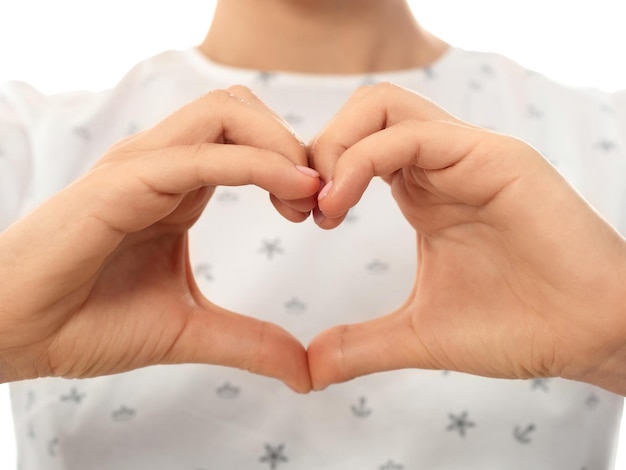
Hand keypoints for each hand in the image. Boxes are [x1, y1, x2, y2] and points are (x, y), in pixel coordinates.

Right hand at [0, 86, 318, 392]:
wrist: (16, 335)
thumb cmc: (88, 323)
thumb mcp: (189, 331)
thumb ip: (249, 342)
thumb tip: (305, 372)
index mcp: (178, 188)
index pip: (248, 139)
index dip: (295, 165)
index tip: (319, 213)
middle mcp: (163, 165)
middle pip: (243, 109)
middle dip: (293, 145)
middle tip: (317, 202)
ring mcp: (141, 167)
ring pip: (226, 113)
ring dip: (280, 145)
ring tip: (304, 197)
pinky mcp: (123, 182)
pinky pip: (201, 154)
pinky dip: (256, 164)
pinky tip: (290, 192)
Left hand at [307, 83, 625, 394]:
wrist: (590, 337)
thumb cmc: (516, 327)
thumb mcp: (418, 335)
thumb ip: (361, 345)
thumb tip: (308, 370)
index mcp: (424, 190)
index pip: (355, 145)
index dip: (314, 172)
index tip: (299, 219)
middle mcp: (442, 163)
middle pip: (363, 111)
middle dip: (318, 149)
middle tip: (303, 206)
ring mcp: (467, 155)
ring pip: (382, 107)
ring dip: (335, 147)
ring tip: (324, 205)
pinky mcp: (494, 158)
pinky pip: (413, 134)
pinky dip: (362, 160)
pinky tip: (342, 204)